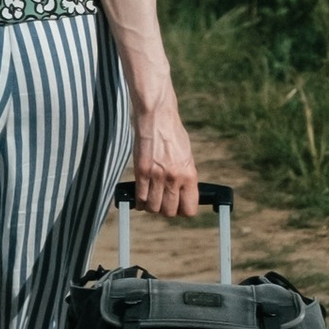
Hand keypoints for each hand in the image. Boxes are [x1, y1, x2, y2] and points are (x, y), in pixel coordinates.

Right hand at [130, 101, 199, 219]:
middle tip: (164, 202)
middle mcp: (174, 178)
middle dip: (167, 210)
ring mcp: (156, 175)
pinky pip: (139, 197)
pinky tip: (141, 199)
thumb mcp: (187, 156)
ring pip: (153, 207)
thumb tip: (182, 194)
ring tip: (152, 199)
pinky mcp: (141, 171)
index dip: (183, 210)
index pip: (189, 208)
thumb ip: (185, 176)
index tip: (180, 206)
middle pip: (169, 211)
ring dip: (152, 207)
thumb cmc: (173, 134)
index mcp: (189, 174)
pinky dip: (140, 202)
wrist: (157, 117)